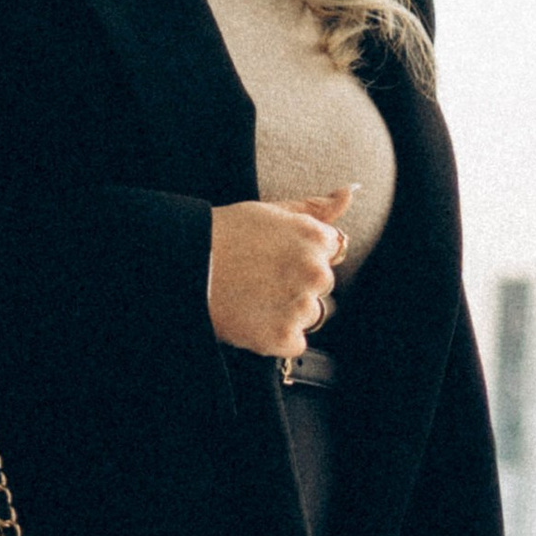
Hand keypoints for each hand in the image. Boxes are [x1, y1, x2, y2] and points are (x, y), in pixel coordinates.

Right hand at [206, 190, 349, 355]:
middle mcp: (315, 272)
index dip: (303, 252)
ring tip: (255, 297)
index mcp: (315, 238)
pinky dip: (277, 336)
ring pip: (310, 314)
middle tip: (261, 276)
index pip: (331, 251)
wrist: (186, 267)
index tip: (277, 254)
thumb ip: (316, 206)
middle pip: (322, 284)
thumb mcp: (271, 211)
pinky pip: (296, 343)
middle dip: (299, 282)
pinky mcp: (284, 337)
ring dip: (289, 311)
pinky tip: (254, 318)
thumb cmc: (226, 234)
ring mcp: (300, 307)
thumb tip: (349, 192)